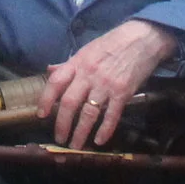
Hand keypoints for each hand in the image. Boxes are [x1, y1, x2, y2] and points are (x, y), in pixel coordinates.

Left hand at [39, 20, 180, 149]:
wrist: (143, 38)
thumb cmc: (113, 43)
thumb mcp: (87, 49)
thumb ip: (69, 64)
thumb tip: (50, 71)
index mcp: (78, 62)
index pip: (56, 82)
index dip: (46, 99)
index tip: (41, 115)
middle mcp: (89, 74)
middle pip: (69, 102)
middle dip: (62, 124)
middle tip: (59, 139)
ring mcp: (106, 84)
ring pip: (89, 113)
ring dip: (80, 132)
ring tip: (75, 145)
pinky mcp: (123, 92)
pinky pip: (112, 115)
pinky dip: (105, 130)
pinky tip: (99, 141)